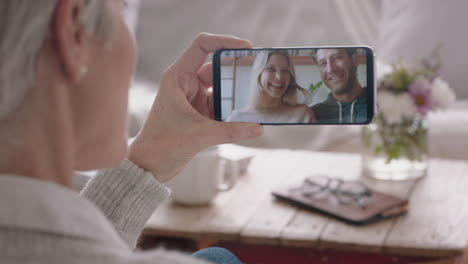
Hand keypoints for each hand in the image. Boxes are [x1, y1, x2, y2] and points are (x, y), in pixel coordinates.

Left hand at [128, 33, 262, 182]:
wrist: (149, 165)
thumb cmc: (162, 145)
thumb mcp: (198, 136)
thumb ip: (230, 131)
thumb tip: (258, 128)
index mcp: (177, 77)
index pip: (202, 46)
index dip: (225, 41)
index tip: (247, 47)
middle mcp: (185, 83)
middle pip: (216, 67)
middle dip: (237, 70)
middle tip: (258, 73)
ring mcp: (193, 98)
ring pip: (221, 87)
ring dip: (236, 93)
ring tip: (256, 97)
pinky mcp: (199, 112)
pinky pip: (221, 104)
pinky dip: (233, 109)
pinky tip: (247, 115)